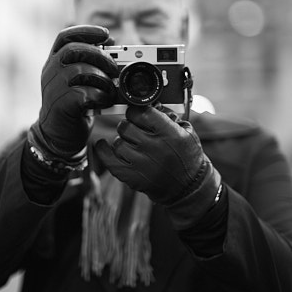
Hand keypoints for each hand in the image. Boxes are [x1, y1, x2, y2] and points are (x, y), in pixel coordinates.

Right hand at [30, 25, 117, 159]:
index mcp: (54, 61)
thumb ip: (90, 64)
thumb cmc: (73, 105)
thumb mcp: (78, 81)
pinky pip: (84, 94)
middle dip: (99, 55)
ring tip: (111, 89)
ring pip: (80, 71)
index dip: (86, 31)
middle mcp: (50, 71)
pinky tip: (104, 101)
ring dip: (102, 79)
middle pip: (73, 50)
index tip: (106, 34)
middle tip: (115, 67)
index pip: (64, 37)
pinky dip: (100, 96)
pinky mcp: (61, 105)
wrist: (59, 135)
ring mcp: (53, 88)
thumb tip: (112, 47)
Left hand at [95, 105, 211, 204]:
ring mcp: (141, 164)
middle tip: (134, 128)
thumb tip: (150, 104)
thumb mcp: (186, 132)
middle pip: (126, 126)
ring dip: (122, 140)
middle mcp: (154, 148)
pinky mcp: (132, 177)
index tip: (138, 112)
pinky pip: (108, 160)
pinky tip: (103, 144)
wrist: (188, 187)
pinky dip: (103, 150)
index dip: (137, 110)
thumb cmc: (187, 157)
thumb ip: (167, 116)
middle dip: (129, 124)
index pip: (143, 112)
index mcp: (170, 134)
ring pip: (117, 142)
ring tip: (131, 143)